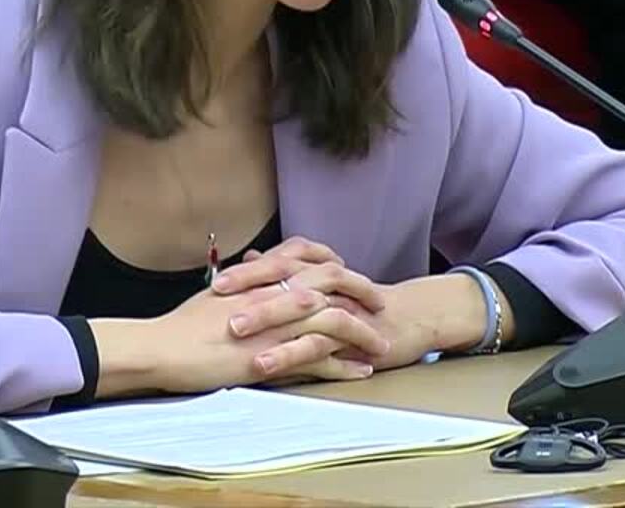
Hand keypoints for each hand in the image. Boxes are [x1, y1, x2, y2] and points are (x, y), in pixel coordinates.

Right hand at [92, 280, 391, 397]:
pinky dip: (345, 365)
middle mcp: (275, 294)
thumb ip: (243, 283)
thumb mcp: (217, 294)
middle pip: (333, 283)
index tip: (348, 271)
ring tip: (382, 345)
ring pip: (335, 321)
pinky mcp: (274, 357)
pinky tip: (361, 371)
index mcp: (261, 277)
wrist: (163, 348)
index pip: (309, 258)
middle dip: (362, 291)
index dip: (334, 263)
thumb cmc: (182, 324)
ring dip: (363, 332)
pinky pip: (320, 359)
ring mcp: (277, 326)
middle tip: (380, 302)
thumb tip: (254, 274)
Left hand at [214, 239, 488, 371]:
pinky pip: (316, 344)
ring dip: (265, 320)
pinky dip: (290, 353)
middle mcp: (325, 286)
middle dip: (248, 288)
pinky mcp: (348, 337)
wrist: (411, 318)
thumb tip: (251, 259)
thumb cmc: (361, 305)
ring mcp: (337, 310)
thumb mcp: (321, 285)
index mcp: (316, 273)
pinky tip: (266, 364)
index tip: (213, 282)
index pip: (276, 264)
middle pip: (283, 279)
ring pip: (297, 311)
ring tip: (235, 332)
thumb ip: (286, 272)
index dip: (246, 272)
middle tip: (214, 296)